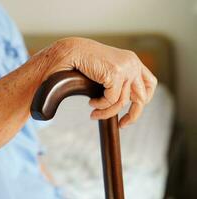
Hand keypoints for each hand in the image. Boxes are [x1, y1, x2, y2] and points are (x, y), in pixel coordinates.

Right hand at [32, 37, 156, 127]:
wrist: (71, 50)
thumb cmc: (84, 62)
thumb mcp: (106, 72)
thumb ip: (117, 83)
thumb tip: (122, 104)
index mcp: (132, 61)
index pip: (149, 84)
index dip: (143, 101)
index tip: (131, 112)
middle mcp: (133, 63)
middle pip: (142, 97)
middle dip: (132, 115)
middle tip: (121, 125)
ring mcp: (126, 68)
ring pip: (122, 102)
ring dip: (107, 112)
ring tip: (94, 113)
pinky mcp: (116, 73)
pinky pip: (111, 100)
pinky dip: (100, 105)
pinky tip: (91, 103)